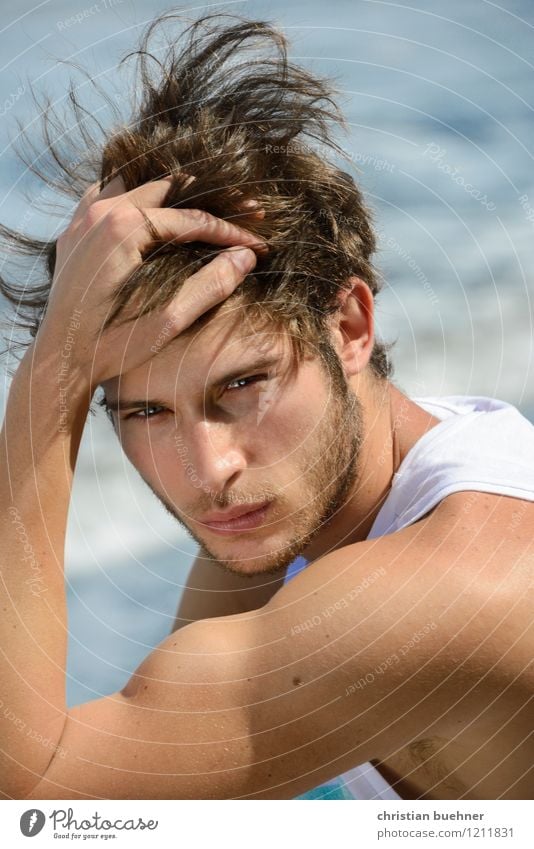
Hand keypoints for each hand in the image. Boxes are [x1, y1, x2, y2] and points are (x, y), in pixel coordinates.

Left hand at [34, 175, 265, 387]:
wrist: (61, 358)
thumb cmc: (112, 346)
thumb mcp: (168, 320)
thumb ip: (210, 285)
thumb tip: (246, 257)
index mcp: (126, 228)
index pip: (193, 220)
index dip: (231, 232)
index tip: (257, 244)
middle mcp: (102, 211)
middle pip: (170, 191)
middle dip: (209, 206)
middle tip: (243, 218)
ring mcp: (83, 217)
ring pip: (140, 186)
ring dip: (175, 197)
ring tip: (206, 213)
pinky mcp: (74, 230)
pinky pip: (108, 195)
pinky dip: (136, 198)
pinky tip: (153, 211)